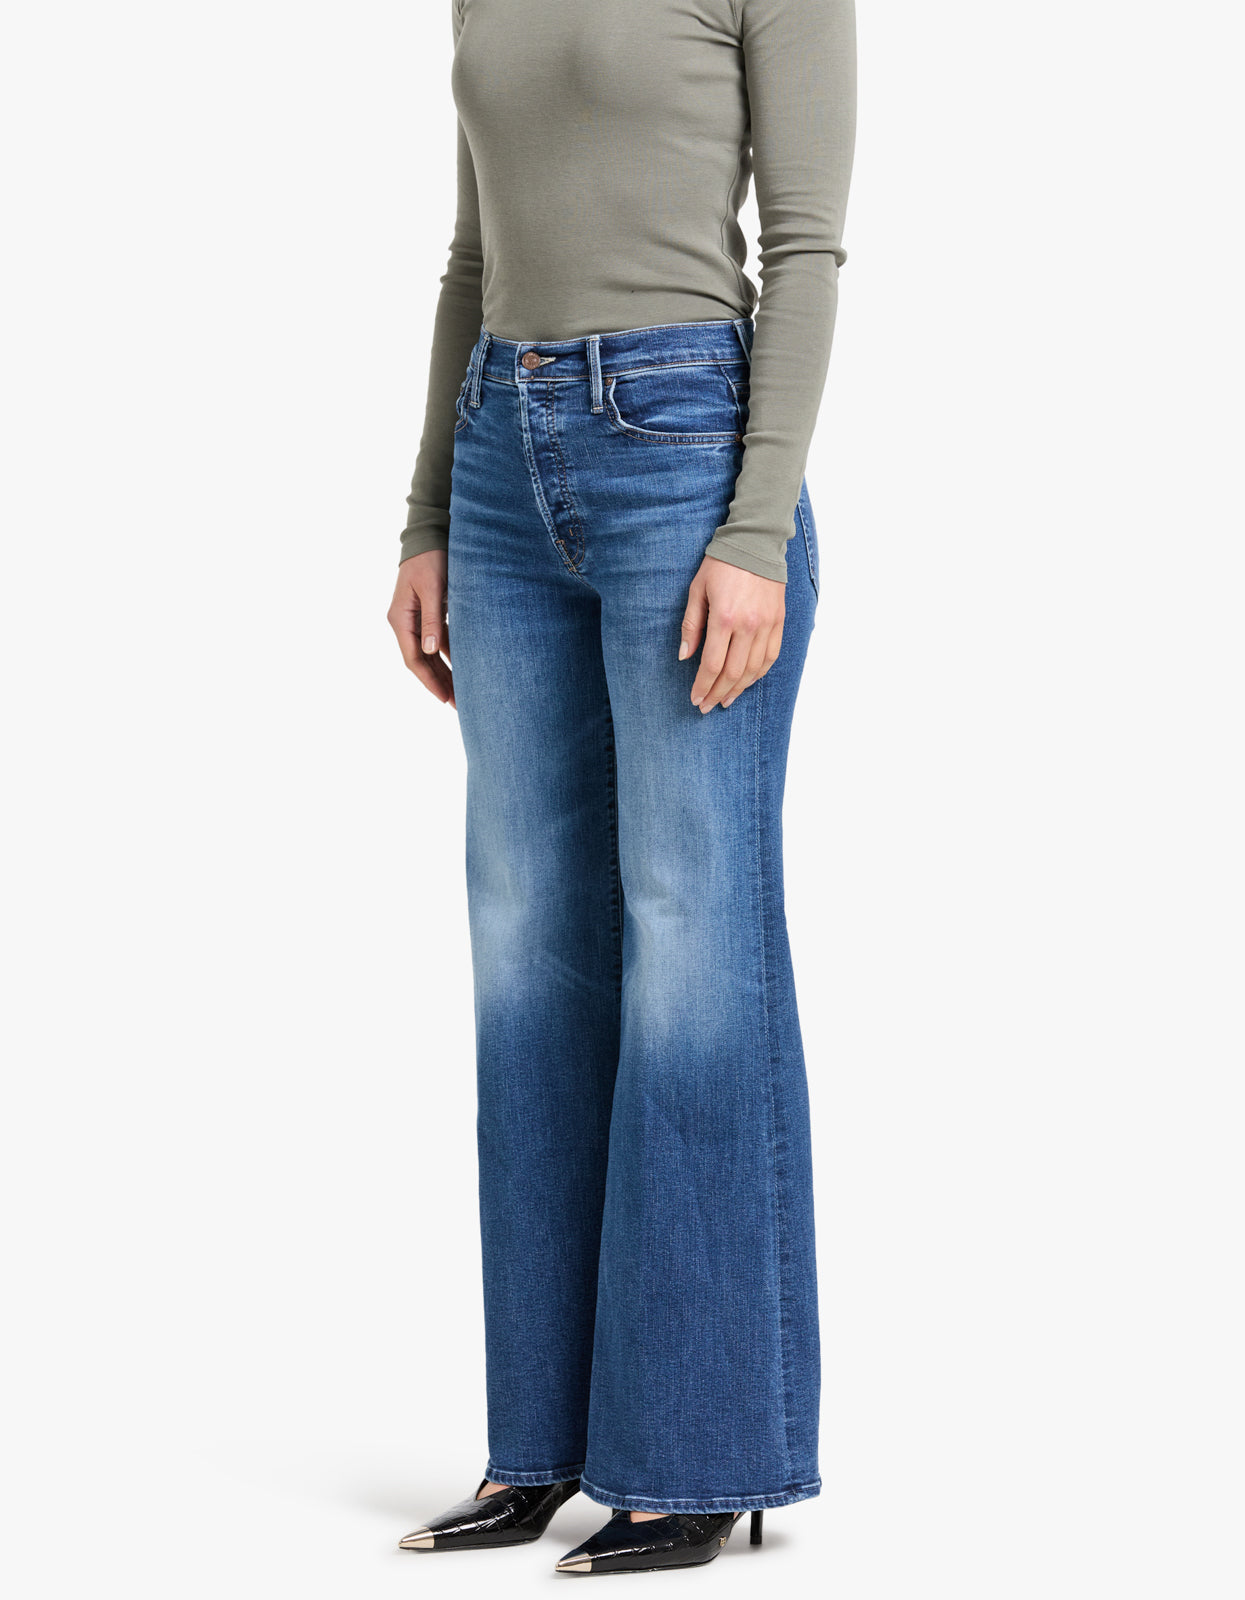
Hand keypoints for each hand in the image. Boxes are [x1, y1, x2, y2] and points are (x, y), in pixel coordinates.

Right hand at [388, 550, 454, 706]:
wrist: (430, 535)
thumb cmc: (430, 558)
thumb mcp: (432, 589)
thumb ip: (432, 620)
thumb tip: (430, 651)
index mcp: (401, 619)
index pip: (414, 659)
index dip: (429, 681)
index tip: (445, 698)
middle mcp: (405, 622)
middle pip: (421, 661)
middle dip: (439, 683)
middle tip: (457, 705)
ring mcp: (416, 619)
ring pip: (430, 654)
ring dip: (445, 672)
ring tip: (462, 693)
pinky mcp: (429, 613)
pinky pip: (438, 641)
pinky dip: (450, 655)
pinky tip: (463, 668)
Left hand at [679, 555, 784, 712]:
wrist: (755, 542)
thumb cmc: (721, 564)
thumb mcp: (697, 590)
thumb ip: (691, 625)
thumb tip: (684, 657)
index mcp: (725, 617)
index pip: (712, 664)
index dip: (703, 686)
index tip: (695, 699)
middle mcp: (749, 625)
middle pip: (733, 672)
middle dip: (718, 693)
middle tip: (707, 706)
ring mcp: (767, 624)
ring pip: (754, 669)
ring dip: (739, 689)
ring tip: (726, 700)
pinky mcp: (779, 621)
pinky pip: (771, 656)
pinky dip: (759, 674)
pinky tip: (747, 682)